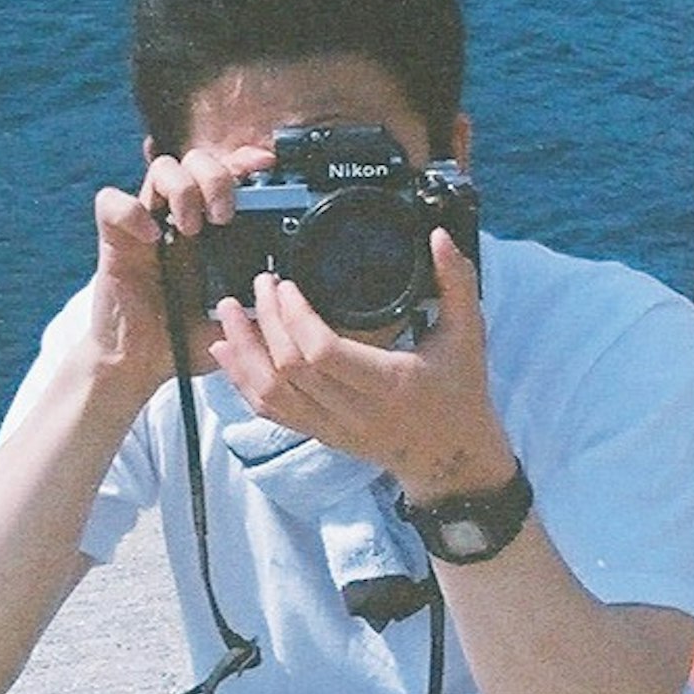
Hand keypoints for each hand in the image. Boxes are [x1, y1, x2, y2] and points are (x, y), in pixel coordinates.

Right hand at [84, 138, 277, 400]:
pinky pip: (112, 202)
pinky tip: (149, 238)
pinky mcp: (115, 239)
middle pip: (197, 160)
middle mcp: (179, 218)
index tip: (265, 166)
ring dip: (182, 189)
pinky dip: (131, 211)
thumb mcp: (238, 322)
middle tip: (224, 216)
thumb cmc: (187, 338)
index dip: (244, 161)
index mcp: (212, 230)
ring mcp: (146, 224)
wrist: (142, 363)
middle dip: (216, 177)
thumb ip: (265, 307)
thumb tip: (299, 293)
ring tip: (191, 228)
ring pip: (162, 168)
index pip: (228, 174)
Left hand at [206, 231, 516, 502]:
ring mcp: (333, 427)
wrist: (451, 457)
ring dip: (243, 351)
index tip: (288, 285)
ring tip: (228, 311)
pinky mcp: (320, 434)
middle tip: (260, 284)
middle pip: (289, 369)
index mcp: (390, 383)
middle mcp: (356, 411)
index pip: (324, 353)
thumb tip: (440, 235)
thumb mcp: (468, 334)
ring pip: (270, 394)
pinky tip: (225, 353)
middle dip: (265, 322)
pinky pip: (270, 411)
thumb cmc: (461, 391)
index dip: (296, 318)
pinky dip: (241, 381)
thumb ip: (456, 282)